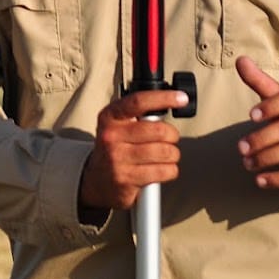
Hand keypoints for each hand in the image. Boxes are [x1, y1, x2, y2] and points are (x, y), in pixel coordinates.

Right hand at [78, 88, 188, 213]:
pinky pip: (164, 171)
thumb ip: (138, 114)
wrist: (97, 180)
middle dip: (172, 135)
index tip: (181, 98)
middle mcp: (110, 136)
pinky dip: (170, 170)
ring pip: (165, 152)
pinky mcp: (127, 179)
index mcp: (109, 117)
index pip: (138, 102)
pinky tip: (161, 168)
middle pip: (159, 131)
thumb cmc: (115, 148)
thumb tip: (170, 104)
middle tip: (169, 138)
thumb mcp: (117, 125)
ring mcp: (117, 158)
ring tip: (164, 155)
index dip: (163, 98)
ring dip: (173, 154)